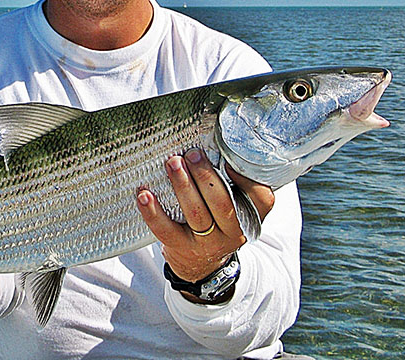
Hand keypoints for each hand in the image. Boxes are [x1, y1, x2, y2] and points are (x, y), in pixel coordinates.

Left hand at [136, 149, 273, 283]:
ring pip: (196, 213)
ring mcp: (207, 243)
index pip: (261, 199)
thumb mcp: (235, 206)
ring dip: (182, 186)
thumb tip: (212, 141)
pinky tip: (143, 194)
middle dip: (205, 176)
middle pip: (222, 203)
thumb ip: (233, 182)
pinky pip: (166, 229)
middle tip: (192, 153)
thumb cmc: (216, 221)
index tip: (229, 160)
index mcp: (250, 216)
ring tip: (172, 163)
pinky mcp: (182, 248)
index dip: (248, 180)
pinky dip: (153, 211)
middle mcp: (233, 232)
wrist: (200, 264)